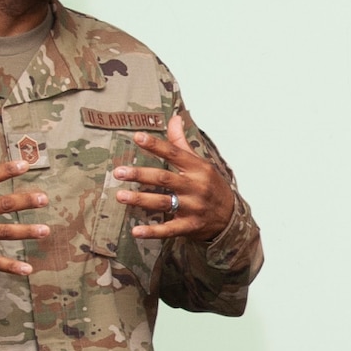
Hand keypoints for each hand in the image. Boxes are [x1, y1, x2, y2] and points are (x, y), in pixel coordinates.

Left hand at [114, 113, 236, 240]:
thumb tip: (174, 118)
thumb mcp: (201, 163)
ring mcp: (193, 207)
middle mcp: (195, 187)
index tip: (137, 137)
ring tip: (120, 195)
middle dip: (140, 174)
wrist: (231, 217)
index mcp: (197, 168)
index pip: (174, 153)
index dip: (156, 145)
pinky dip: (152, 231)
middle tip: (119, 172)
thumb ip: (182, 143)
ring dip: (140, 199)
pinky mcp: (190, 226)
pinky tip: (136, 231)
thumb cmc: (212, 186)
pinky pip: (169, 229)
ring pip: (163, 202)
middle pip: (164, 178)